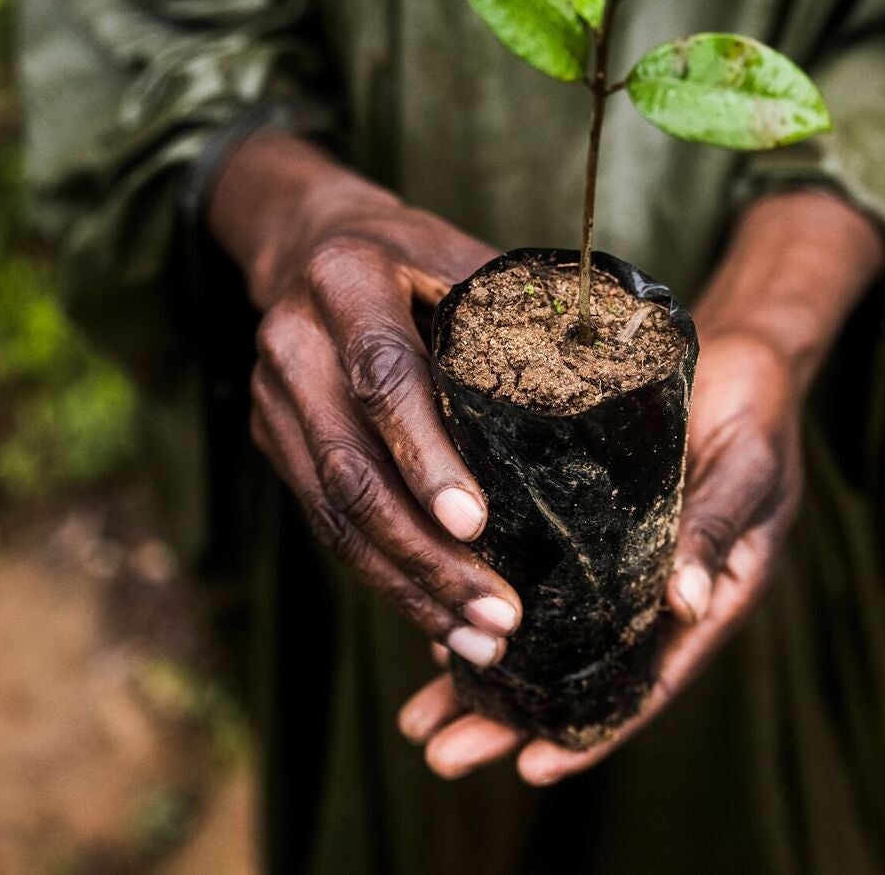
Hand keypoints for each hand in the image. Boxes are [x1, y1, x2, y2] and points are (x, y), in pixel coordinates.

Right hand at [209, 133, 522, 667]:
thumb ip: (514, 305)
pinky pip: (326, 525)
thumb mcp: (459, 252)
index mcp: (344, 281)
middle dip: (425, 553)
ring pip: (334, 515)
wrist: (308, 243)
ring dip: (407, 586)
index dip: (425, 454)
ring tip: (479, 640)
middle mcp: (292, 344)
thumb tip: (611, 366)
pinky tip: (437, 617)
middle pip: (352, 469)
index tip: (475, 524)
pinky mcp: (273, 443)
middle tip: (498, 614)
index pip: (383, 377)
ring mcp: (273, 401)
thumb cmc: (411, 252)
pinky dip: (385, 576)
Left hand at [395, 330, 802, 780]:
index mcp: (703, 600)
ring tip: (415, 717)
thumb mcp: (747, 471)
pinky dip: (483, 599)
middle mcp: (649, 595)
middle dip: (509, 719)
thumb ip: (716, 530)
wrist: (740, 358)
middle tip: (440, 753)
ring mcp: (610, 562)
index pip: (643, 686)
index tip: (531, 769)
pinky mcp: (578, 522)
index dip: (590, 733)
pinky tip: (432, 622)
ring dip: (481, 673)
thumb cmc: (758, 415)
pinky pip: (529, 575)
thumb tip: (686, 604)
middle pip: (575, 678)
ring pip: (541, 635)